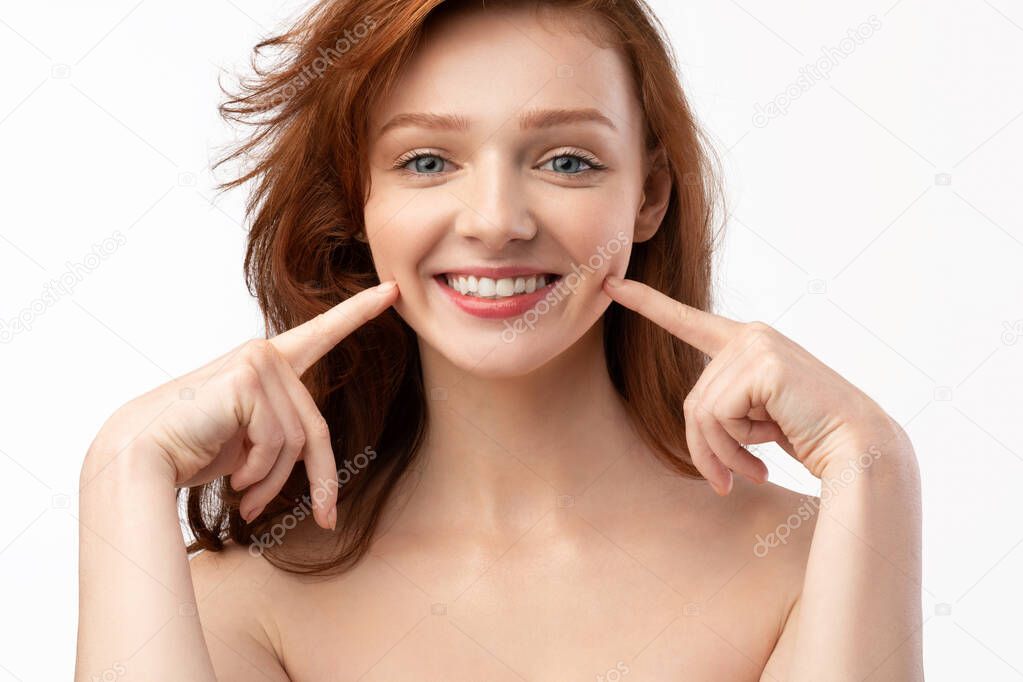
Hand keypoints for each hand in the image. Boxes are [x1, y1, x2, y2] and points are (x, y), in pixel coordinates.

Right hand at [88, 281, 399, 528]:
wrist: (138, 457)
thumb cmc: (190, 449)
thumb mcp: (250, 441)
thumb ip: (284, 431)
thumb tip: (322, 469)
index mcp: (268, 364)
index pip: (321, 334)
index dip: (359, 311)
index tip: (394, 291)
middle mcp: (266, 355)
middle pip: (314, 427)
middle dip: (319, 479)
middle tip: (323, 518)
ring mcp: (258, 362)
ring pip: (297, 440)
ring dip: (273, 481)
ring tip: (246, 495)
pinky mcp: (249, 379)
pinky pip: (277, 441)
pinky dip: (259, 472)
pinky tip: (234, 480)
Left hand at [602, 275, 909, 494]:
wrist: (859, 450)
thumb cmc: (810, 437)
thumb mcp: (758, 417)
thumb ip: (726, 405)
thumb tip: (695, 423)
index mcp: (748, 343)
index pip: (689, 321)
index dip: (647, 303)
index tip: (612, 283)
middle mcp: (750, 336)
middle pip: (692, 398)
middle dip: (705, 447)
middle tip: (729, 479)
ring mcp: (757, 346)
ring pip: (701, 411)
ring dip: (722, 452)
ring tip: (751, 471)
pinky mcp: (762, 364)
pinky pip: (718, 415)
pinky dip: (735, 445)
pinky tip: (767, 453)